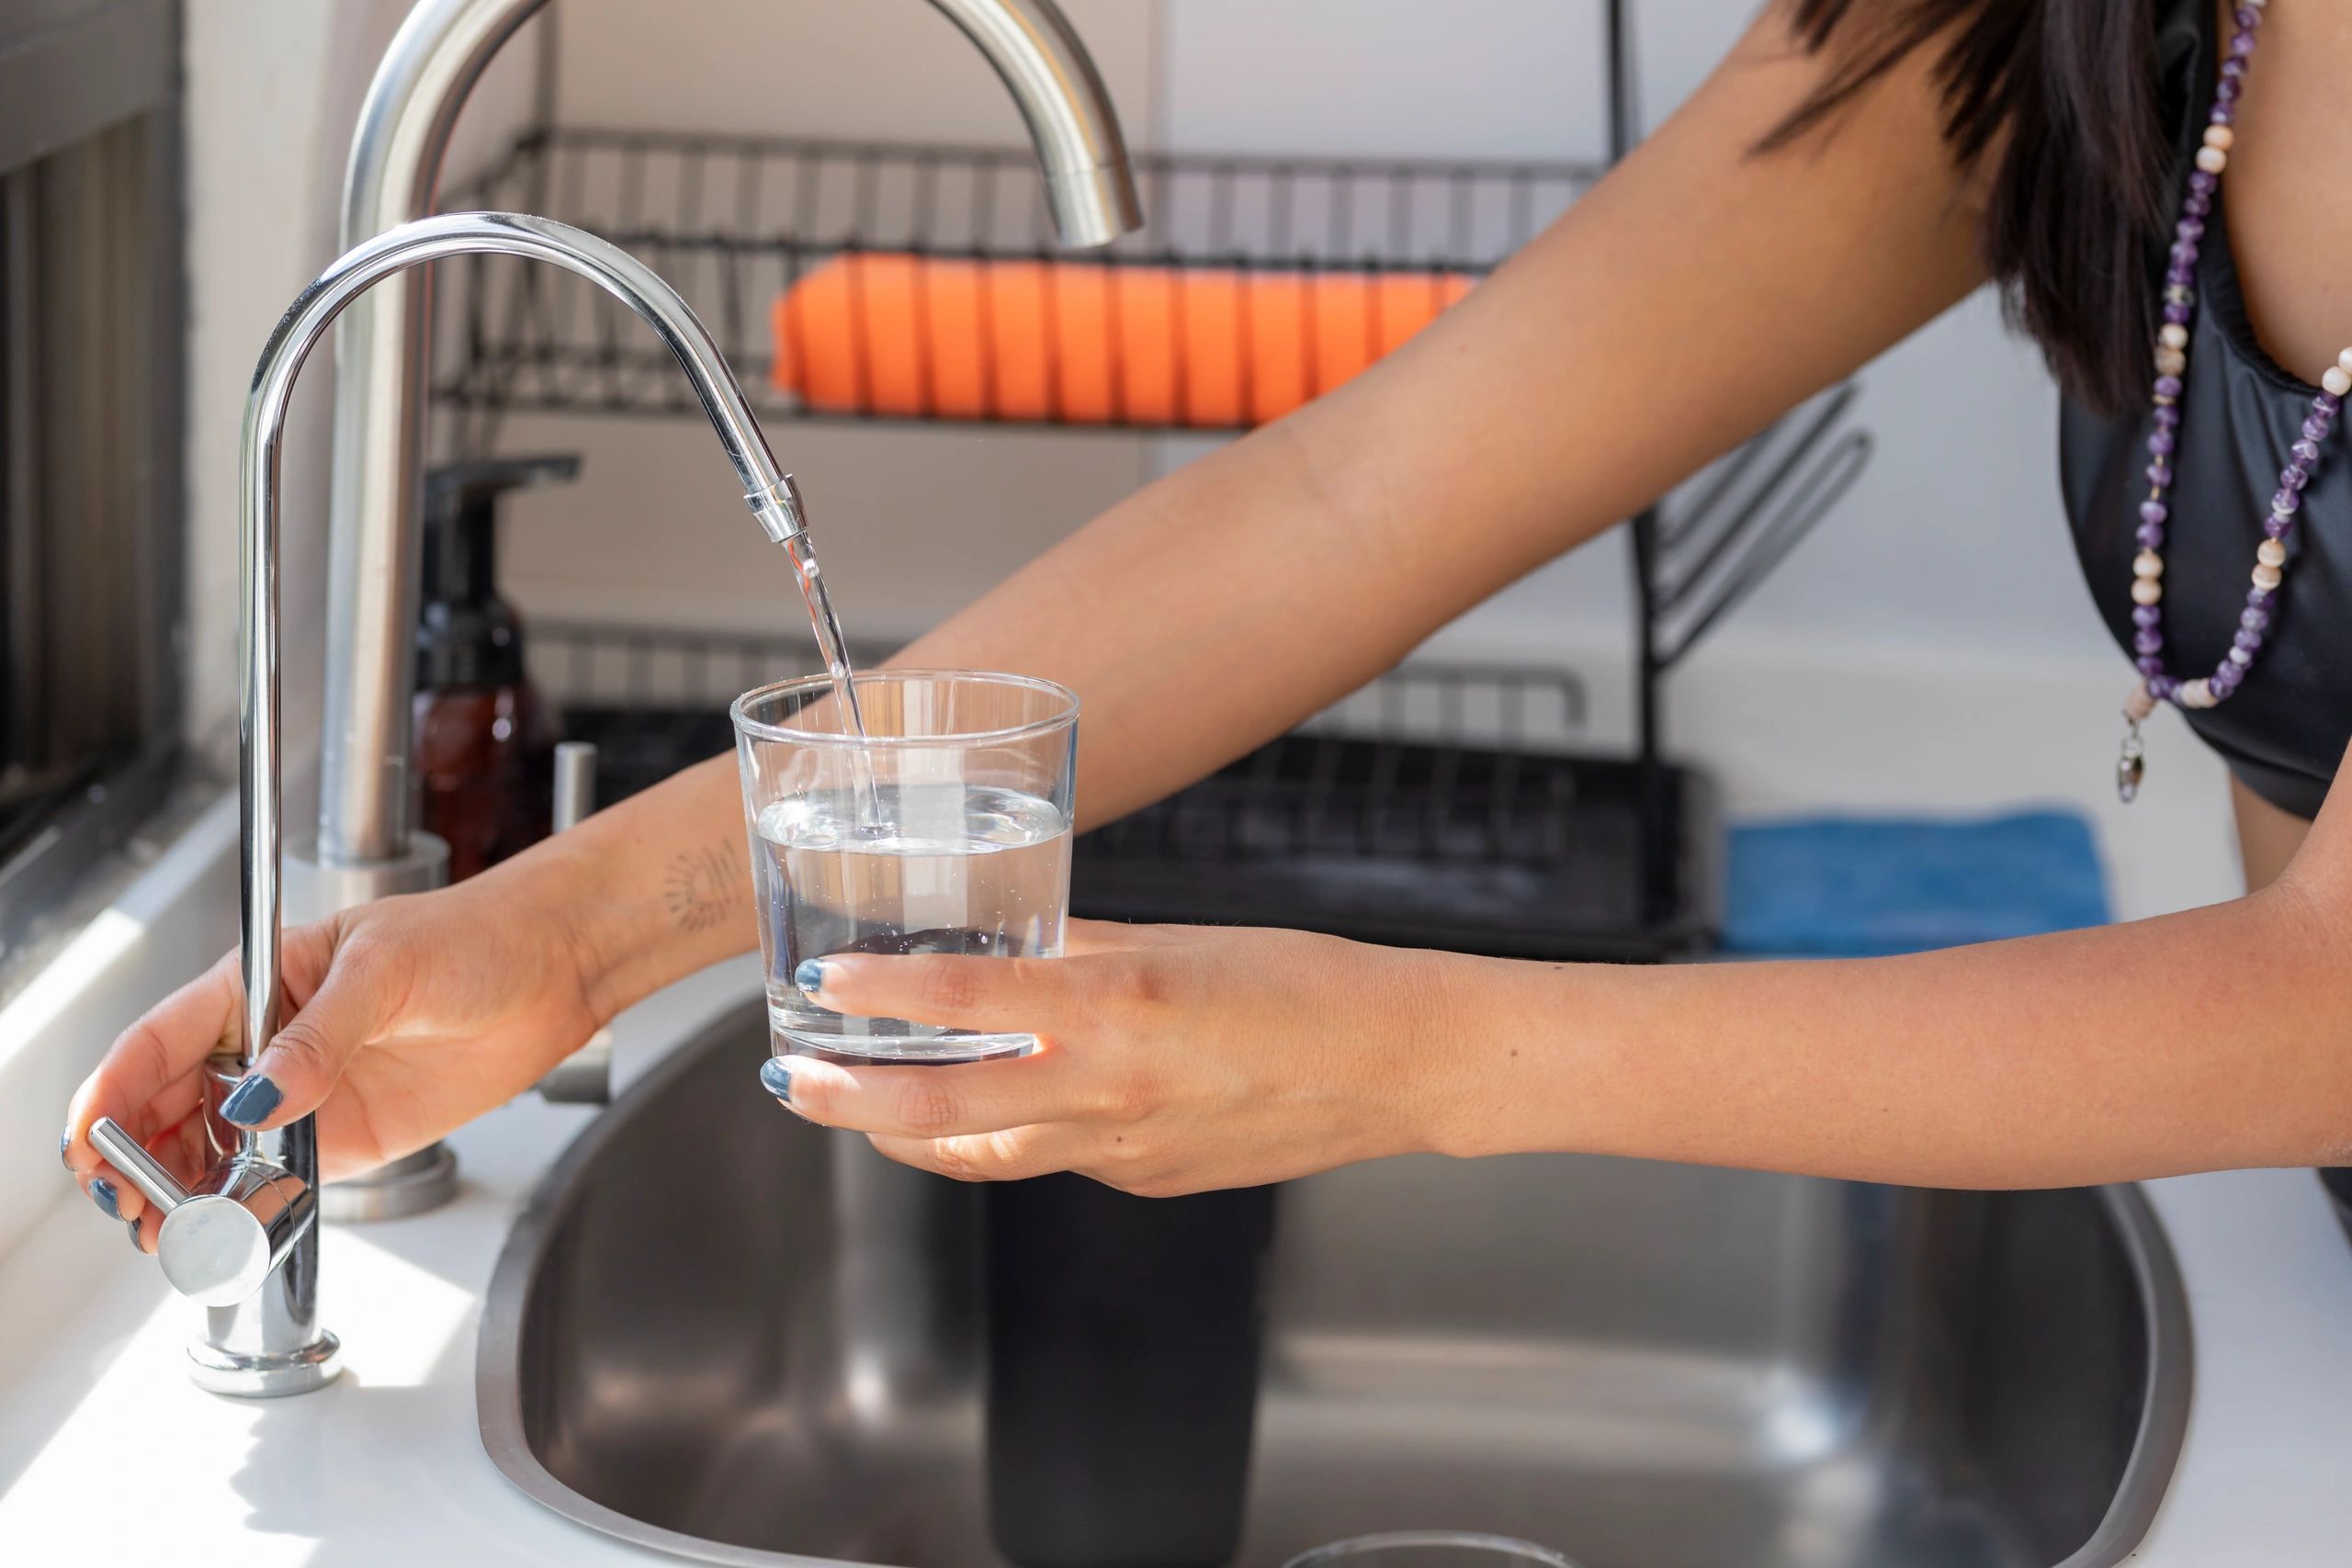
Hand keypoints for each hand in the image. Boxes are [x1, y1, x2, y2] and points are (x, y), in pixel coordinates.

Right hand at [60, 859, 606, 1245]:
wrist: (552, 968)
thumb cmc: (473, 937)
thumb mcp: (386, 970)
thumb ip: (320, 1037)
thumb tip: (260, 1098)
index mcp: (257, 984)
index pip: (157, 1042)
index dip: (113, 1093)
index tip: (92, 1140)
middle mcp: (268, 1045)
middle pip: (167, 1109)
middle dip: (136, 1160)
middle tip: (133, 1205)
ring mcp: (302, 1096)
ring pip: (210, 1155)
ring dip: (181, 1196)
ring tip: (172, 1233)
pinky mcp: (343, 1137)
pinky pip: (274, 1181)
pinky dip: (244, 1212)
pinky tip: (231, 1231)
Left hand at [767, 920, 1458, 1194]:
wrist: (1397, 1066)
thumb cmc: (1304, 984)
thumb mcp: (1180, 942)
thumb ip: (1084, 946)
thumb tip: (1015, 941)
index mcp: (1122, 1003)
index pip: (971, 997)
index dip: (884, 993)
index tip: (823, 982)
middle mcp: (1112, 1086)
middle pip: (946, 1109)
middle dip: (854, 1100)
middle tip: (795, 1081)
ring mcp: (1127, 1150)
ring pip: (987, 1150)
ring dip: (911, 1129)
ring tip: (858, 1103)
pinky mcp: (1147, 1181)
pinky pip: (1054, 1160)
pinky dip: (1004, 1134)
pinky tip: (989, 1106)